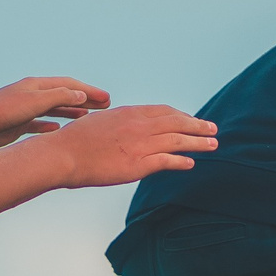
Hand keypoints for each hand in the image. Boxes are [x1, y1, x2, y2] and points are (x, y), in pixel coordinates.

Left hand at [0, 76, 110, 152]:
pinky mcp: (16, 126)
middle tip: (105, 106)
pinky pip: (40, 124)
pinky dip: (52, 126)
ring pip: (54, 110)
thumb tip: (81, 96)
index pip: (69, 86)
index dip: (89, 92)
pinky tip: (59, 131)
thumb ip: (59, 97)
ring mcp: (24, 110)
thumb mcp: (34, 102)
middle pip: (64, 96)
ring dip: (72, 113)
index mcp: (36, 86)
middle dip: (85, 100)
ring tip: (89, 118)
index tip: (107, 99)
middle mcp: (31, 96)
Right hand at [48, 104, 218, 186]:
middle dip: (197, 125)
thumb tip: (128, 126)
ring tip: (213, 144)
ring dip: (198, 142)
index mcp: (129, 113)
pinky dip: (181, 162)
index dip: (181, 115)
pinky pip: (167, 161)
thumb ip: (119, 123)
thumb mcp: (100, 122)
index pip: (163, 111)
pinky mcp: (138, 164)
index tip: (191, 120)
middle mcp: (138, 125)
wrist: (62, 154)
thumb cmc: (74, 140)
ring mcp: (140, 144)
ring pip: (178, 141)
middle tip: (213, 128)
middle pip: (176, 122)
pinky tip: (191, 164)